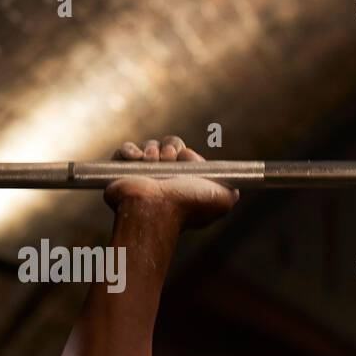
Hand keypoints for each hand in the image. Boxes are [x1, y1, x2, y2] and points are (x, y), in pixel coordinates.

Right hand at [102, 135, 238, 227]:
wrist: (154, 210)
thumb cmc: (187, 205)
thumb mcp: (223, 201)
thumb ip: (232, 191)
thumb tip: (234, 186)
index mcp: (184, 181)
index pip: (185, 153)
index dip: (186, 154)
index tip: (185, 159)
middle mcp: (164, 178)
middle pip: (167, 145)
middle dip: (169, 147)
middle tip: (168, 159)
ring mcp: (142, 174)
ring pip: (149, 145)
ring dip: (152, 150)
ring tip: (151, 163)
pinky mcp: (121, 172)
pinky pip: (125, 150)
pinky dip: (131, 150)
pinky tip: (138, 159)